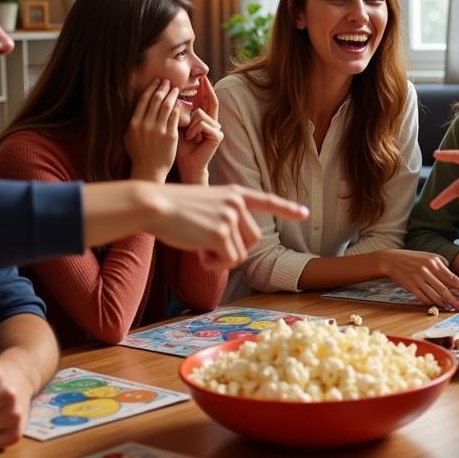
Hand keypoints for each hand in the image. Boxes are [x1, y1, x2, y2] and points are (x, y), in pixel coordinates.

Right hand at [126, 78, 180, 182]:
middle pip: (156, 100)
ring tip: (175, 89)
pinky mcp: (170, 135)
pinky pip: (175, 117)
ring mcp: (158, 130)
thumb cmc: (139, 154)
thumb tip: (138, 106)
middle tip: (168, 81)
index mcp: (134, 123)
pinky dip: (177, 108)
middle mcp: (145, 125)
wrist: (149, 169)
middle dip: (163, 88)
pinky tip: (180, 103)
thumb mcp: (129, 136)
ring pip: (167, 106)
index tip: (157, 81)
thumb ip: (133, 121)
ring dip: (172, 95)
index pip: (144, 100)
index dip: (152, 88)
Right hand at [153, 184, 307, 271]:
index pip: (266, 200)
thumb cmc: (173, 207)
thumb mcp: (206, 205)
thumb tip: (234, 248)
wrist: (154, 204)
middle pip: (252, 239)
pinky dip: (213, 264)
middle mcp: (237, 203)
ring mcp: (230, 218)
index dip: (286, 208)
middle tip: (208, 248)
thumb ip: (224, 218)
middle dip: (233, 250)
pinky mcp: (221, 234)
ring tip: (199, 247)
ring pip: (239, 254)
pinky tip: (198, 254)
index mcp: (234, 193)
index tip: (304, 213)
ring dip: (220, 258)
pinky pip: (228, 261)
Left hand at [175, 77, 222, 183]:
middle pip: (211, 101)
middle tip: (203, 78)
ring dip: (190, 123)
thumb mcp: (179, 126)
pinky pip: (203, 123)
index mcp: (204, 119)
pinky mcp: (218, 135)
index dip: (205, 89)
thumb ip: (180, 113)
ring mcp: (217, 128)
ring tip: (188, 135)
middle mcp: (213, 122)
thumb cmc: (180, 146)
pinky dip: (194, 130)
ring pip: (201, 113)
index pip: (206, 100)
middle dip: (207, 90)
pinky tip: (192, 138)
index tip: (202, 77)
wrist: (187, 164)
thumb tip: (173, 93)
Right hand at [378, 250, 458, 310]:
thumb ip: (442, 265)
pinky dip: (433, 303)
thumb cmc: (413, 258)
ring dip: (446, 303)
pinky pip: (425, 298)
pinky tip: (440, 305)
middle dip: (458, 300)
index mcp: (435, 263)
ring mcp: (419, 279)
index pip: (454, 279)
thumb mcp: (429, 256)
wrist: (392, 260)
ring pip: (436, 295)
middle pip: (446, 289)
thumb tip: (453, 278)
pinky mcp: (411, 287)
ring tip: (455, 308)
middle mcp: (428, 271)